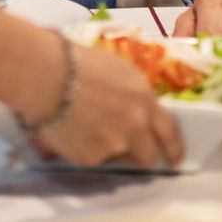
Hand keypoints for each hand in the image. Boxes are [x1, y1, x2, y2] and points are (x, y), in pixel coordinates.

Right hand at [32, 36, 183, 168]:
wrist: (48, 77)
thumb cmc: (78, 64)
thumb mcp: (119, 71)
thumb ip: (135, 95)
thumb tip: (138, 109)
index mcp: (144, 100)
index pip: (169, 132)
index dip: (174, 148)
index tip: (174, 156)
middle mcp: (135, 126)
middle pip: (149, 156)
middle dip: (142, 154)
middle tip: (129, 148)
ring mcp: (115, 145)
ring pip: (121, 158)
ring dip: (112, 149)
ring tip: (90, 128)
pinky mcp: (92, 158)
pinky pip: (95, 158)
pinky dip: (88, 149)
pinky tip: (74, 131)